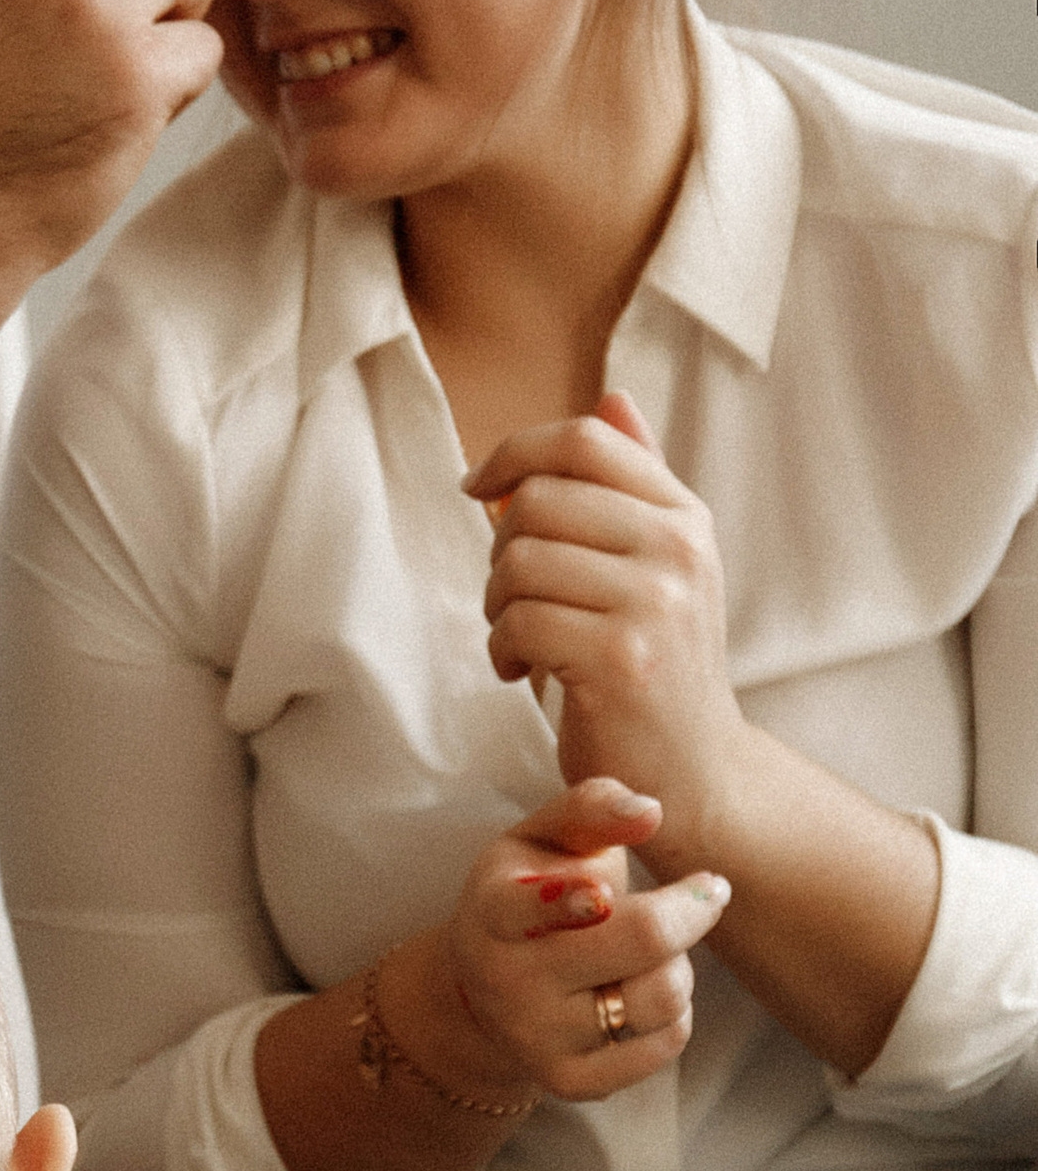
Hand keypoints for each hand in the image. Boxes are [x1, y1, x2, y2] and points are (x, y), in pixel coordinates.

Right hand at [435, 776, 729, 1103]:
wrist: (486, 986)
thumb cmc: (530, 891)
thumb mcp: (544, 837)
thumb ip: (592, 806)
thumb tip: (651, 812)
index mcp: (493, 911)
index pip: (534, 907)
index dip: (574, 901)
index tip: (608, 892)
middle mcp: (507, 981)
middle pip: (640, 940)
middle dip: (689, 909)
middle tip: (707, 891)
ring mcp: (536, 1039)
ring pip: (661, 996)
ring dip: (681, 964)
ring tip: (660, 950)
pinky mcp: (571, 1082)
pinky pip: (666, 1043)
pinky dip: (676, 1012)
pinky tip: (648, 989)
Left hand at [466, 394, 750, 872]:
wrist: (694, 773)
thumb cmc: (658, 669)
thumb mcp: (662, 567)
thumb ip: (635, 486)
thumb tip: (610, 397)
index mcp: (684, 516)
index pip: (585, 438)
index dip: (514, 451)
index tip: (478, 489)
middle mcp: (678, 548)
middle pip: (536, 498)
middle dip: (500, 549)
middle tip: (512, 597)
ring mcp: (654, 602)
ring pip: (519, 559)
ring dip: (497, 604)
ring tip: (519, 637)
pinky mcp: (620, 658)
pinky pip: (518, 620)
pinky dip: (501, 648)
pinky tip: (519, 672)